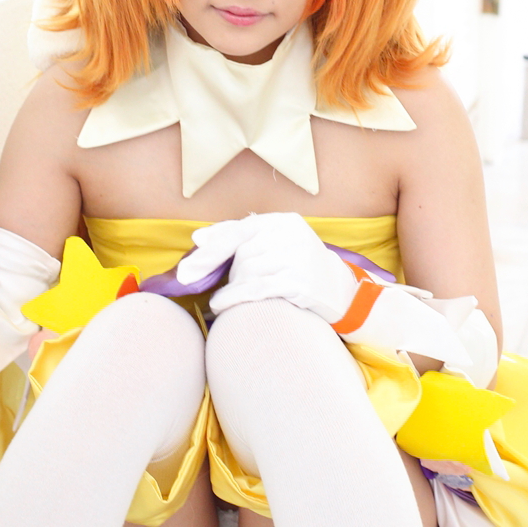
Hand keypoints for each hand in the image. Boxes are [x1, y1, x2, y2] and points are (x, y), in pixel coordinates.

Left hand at [177, 212, 356, 323]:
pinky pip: (257, 289)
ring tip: (225, 298)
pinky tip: (220, 305)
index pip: (238, 230)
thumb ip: (238, 237)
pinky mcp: (301, 283)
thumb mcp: (276, 244)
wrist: (340, 290)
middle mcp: (293, 235)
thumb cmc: (298, 267)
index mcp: (284, 221)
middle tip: (218, 286)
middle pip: (242, 254)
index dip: (211, 249)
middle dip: (227, 273)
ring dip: (231, 288)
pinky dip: (234, 297)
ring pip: (247, 272)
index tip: (186, 267)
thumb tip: (197, 237)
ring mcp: (299, 258)